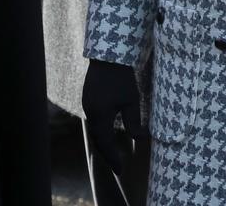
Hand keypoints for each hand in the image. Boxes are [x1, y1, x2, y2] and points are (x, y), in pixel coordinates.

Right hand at [82, 59, 144, 173]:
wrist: (108, 56)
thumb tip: (138, 139)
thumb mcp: (131, 100)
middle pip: (98, 140)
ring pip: (95, 130)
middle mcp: (90, 112)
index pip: (105, 144)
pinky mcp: (88, 99)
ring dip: (104, 143)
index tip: (121, 170)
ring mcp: (87, 105)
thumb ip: (133, 121)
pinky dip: (101, 131)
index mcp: (100, 115)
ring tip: (114, 154)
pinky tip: (108, 134)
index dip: (113, 159)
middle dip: (108, 154)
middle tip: (118, 166)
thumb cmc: (122, 77)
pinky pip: (94, 121)